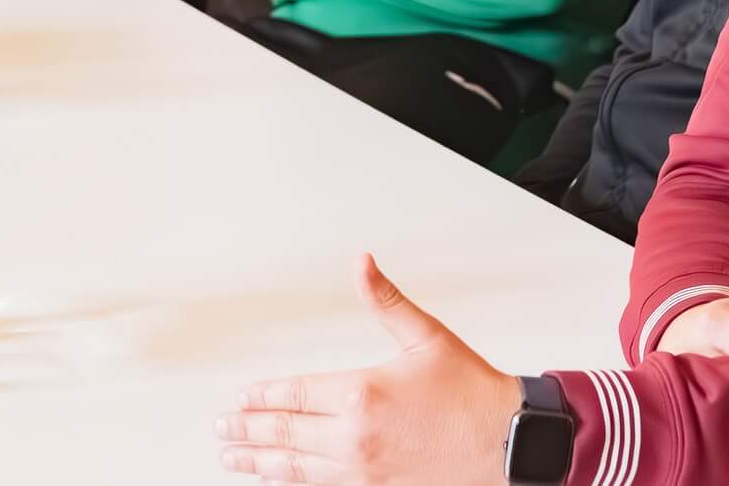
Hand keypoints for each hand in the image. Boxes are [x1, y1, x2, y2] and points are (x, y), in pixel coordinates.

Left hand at [215, 253, 520, 485]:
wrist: (505, 444)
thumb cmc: (471, 393)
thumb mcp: (426, 337)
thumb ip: (386, 300)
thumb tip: (362, 264)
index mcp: (362, 393)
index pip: (294, 394)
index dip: (263, 395)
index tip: (241, 396)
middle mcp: (354, 436)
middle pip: (284, 432)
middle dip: (247, 428)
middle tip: (223, 426)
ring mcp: (361, 470)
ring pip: (293, 468)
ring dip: (258, 460)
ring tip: (233, 456)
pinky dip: (290, 482)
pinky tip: (277, 478)